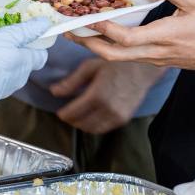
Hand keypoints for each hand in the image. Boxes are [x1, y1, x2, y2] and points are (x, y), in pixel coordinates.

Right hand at [0, 18, 50, 122]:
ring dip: (5, 60)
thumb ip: (27, 29)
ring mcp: (8, 87)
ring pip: (12, 70)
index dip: (37, 44)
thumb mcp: (8, 36)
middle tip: (5, 38)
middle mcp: (22, 77)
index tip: (27, 35)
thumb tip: (45, 23)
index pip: (42, 54)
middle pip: (26, 61)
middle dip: (18, 50)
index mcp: (27, 62)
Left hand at [50, 59, 165, 134]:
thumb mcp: (89, 68)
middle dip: (71, 120)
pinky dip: (94, 126)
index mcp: (96, 95)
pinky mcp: (123, 119)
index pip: (72, 113)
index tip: (60, 111)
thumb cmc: (114, 65)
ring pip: (91, 129)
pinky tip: (91, 117)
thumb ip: (70, 82)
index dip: (63, 114)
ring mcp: (116, 116)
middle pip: (80, 124)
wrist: (141, 69)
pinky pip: (103, 129)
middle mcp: (107, 108)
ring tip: (78, 116)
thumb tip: (53, 91)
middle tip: (68, 113)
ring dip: (82, 125)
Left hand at [63, 0, 194, 80]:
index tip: (86, 19)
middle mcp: (154, 52)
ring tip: (79, 33)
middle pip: (113, 55)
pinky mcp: (156, 58)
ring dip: (96, 47)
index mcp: (163, 36)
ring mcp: (154, 58)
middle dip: (88, 44)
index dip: (103, 30)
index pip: (125, 38)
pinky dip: (111, 46)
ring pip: (118, 58)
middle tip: (69, 32)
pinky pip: (127, 56)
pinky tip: (103, 35)